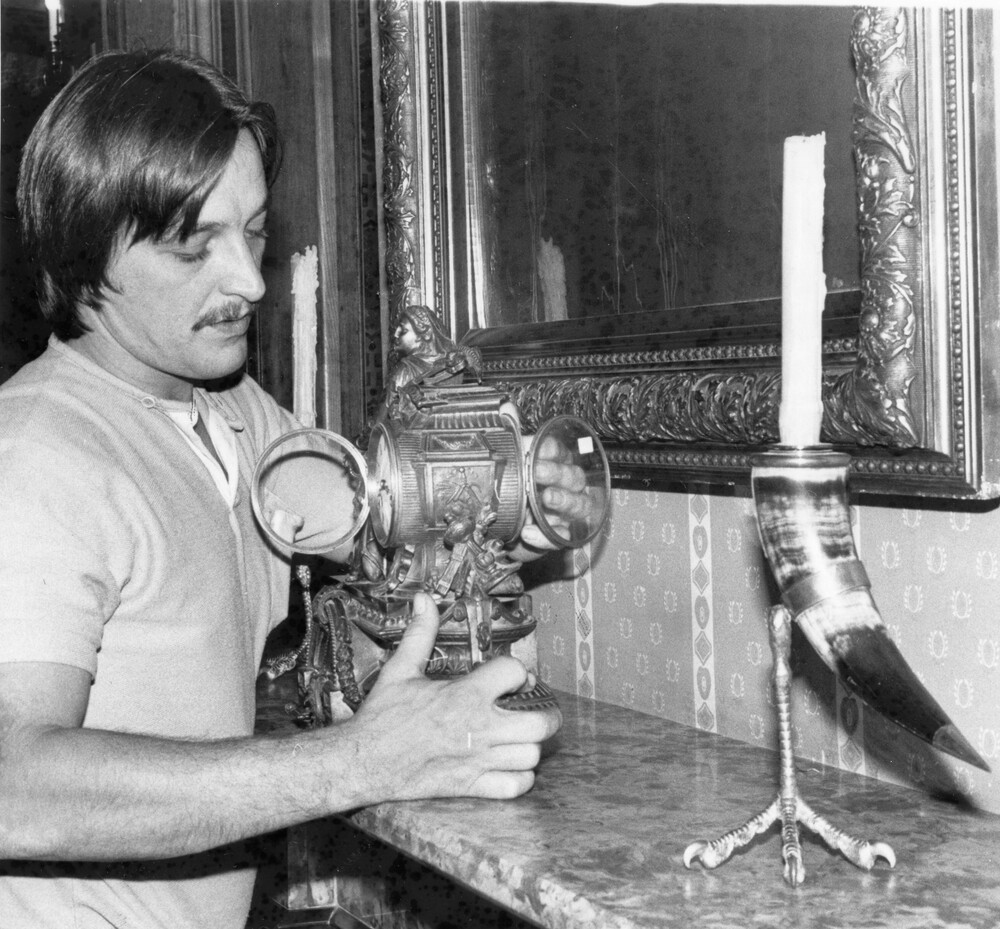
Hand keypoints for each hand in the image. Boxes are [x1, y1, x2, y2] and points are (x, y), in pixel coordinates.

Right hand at [342, 593, 561, 801]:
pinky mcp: (471, 786)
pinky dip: (520, 778)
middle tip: (537, 709)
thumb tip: (423, 599)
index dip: (518, 671)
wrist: (364, 760)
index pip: (514, 672)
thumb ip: (420, 634)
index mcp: (465, 695)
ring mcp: (477, 760)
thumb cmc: (383, 714)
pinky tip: (510, 766)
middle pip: (539, 723)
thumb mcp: (400, 669)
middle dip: (547, 714)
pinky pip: (514, 787)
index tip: (512, 677)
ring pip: (530, 756)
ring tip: (521, 737)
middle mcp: (478, 728)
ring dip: (531, 745)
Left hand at [510, 433, 596, 560]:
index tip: (537, 447)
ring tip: (545, 498)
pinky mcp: (557, 538)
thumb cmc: (511, 495)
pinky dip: (545, 537)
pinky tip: (529, 532)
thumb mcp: (507, 466)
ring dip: (564, 500)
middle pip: (574, 477)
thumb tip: (505, 408)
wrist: (499, 531)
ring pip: (578, 505)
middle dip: (558, 473)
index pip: (560, 453)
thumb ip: (509, 437)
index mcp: (553, 466)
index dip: (551, 450)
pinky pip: (560, 538)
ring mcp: (564, 514)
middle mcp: (565, 488)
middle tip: (537, 472)